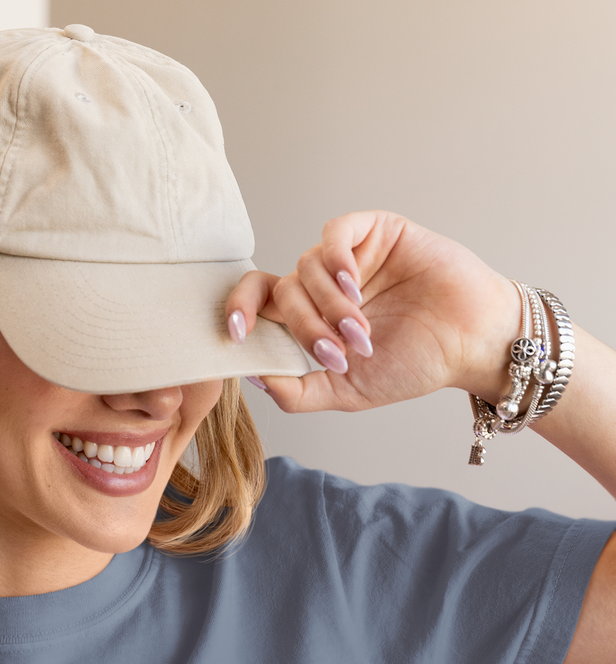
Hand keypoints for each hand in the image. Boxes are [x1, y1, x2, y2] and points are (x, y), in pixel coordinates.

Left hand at [227, 211, 522, 412]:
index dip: (237, 311)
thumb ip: (297, 391)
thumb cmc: (412, 365)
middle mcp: (321, 287)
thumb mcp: (345, 393)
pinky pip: (333, 234)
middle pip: (282, 292)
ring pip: (306, 267)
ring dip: (329, 307)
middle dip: (304, 327)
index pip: (257, 304)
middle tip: (338, 352)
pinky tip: (353, 287)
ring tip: (362, 334)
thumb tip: (250, 374)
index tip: (234, 334)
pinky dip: (335, 261)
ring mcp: (347, 257)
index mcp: (309, 321)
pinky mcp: (374, 232)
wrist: (468, 344)